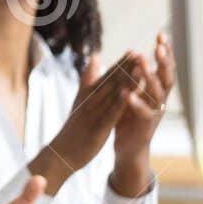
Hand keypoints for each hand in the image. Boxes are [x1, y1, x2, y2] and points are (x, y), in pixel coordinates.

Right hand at [28, 52, 138, 191]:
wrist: (63, 152)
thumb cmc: (74, 127)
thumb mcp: (80, 99)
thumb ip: (88, 78)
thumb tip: (95, 58)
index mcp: (87, 95)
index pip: (106, 77)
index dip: (120, 64)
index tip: (133, 51)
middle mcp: (90, 101)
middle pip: (110, 82)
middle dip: (125, 67)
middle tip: (138, 53)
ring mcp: (94, 113)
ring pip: (112, 95)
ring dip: (126, 81)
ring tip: (139, 69)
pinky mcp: (97, 127)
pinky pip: (111, 113)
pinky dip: (121, 103)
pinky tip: (131, 95)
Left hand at [110, 32, 174, 195]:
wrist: (128, 149)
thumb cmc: (130, 119)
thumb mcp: (133, 94)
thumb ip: (134, 77)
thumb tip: (135, 54)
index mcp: (155, 92)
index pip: (163, 68)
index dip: (165, 53)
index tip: (162, 35)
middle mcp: (159, 102)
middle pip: (166, 79)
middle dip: (164, 62)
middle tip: (160, 46)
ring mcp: (154, 116)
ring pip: (157, 95)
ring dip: (150, 79)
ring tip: (142, 64)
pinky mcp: (145, 129)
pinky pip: (143, 115)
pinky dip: (136, 104)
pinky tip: (127, 94)